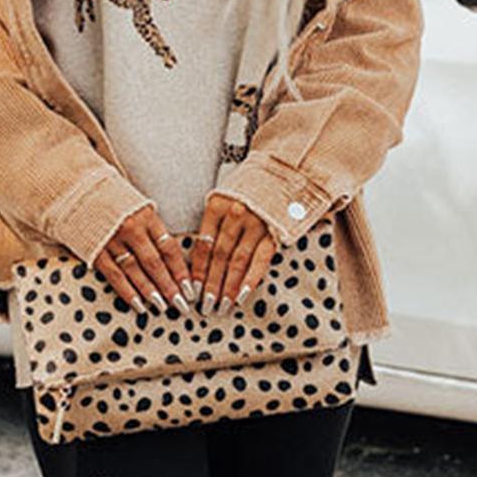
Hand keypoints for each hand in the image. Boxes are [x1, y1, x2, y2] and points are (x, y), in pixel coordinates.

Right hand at [90, 202, 195, 314]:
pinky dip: (127, 291)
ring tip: (162, 307)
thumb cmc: (114, 201)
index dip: (181, 270)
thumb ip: (154, 229)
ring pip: (135, 271)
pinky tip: (139, 305)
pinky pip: (114, 275)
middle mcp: (131, 229)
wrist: (77, 189)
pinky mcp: (95, 250)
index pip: (169, 248)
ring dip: (150, 291)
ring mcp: (111, 240)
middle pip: (154, 262)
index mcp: (146, 216)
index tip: (190, 289)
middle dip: (169, 286)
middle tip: (181, 305)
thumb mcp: (139, 206)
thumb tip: (173, 258)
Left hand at [191, 192, 277, 315]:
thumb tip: (201, 259)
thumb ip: (213, 224)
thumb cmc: (249, 188)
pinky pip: (261, 259)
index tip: (192, 291)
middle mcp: (234, 215)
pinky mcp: (274, 230)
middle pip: (218, 257)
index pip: (203, 246)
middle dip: (211, 284)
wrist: (285, 170)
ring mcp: (256, 223)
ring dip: (228, 287)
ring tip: (222, 306)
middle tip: (205, 307)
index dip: (197, 271)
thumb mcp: (225, 197)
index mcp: (216, 206)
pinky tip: (241, 295)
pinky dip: (250, 279)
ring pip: (237, 261)